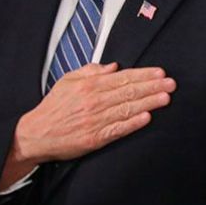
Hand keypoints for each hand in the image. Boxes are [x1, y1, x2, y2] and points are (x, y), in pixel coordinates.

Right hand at [1, 63, 174, 188]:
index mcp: (89, 86)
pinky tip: (147, 118)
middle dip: (153, 86)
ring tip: (166, 97)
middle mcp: (94, 101)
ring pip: (127, 109)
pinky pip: (117, 129)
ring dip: (148, 102)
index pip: (123, 78)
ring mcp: (95, 120)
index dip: (144, 75)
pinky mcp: (94, 138)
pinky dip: (133, 123)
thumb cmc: (53, 108)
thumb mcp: (67, 81)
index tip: (160, 72)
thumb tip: (113, 66)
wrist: (34, 134)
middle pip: (129, 92)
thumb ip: (90, 71)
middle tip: (171, 83)